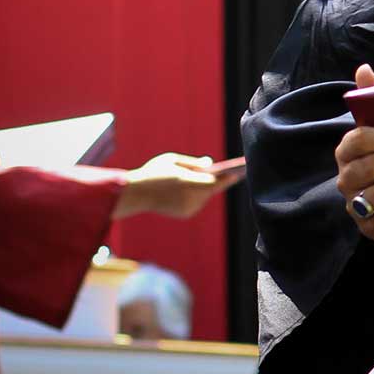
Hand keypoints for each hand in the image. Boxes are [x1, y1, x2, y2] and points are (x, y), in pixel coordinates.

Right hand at [114, 153, 238, 219]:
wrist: (134, 194)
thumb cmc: (153, 172)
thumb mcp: (172, 160)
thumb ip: (192, 162)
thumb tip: (210, 164)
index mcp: (188, 182)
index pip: (216, 180)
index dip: (228, 176)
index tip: (239, 171)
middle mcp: (190, 196)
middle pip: (212, 188)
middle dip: (217, 181)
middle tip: (230, 173)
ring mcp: (188, 207)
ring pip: (205, 196)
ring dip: (207, 188)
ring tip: (215, 178)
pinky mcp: (185, 214)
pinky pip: (198, 202)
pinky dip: (198, 195)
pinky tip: (197, 188)